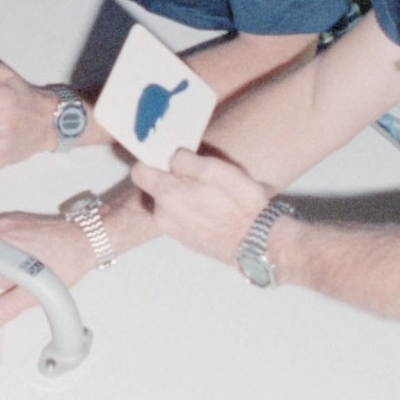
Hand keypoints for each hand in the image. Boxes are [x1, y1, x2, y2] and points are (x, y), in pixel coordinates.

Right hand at [0, 211, 94, 330]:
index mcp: (0, 245)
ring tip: (22, 260)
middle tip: (15, 272)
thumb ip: (8, 307)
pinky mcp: (13, 216)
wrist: (84, 239)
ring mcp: (6, 220)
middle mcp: (0, 228)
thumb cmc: (66, 259)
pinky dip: (6, 242)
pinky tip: (26, 249)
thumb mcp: (35, 291)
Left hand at [130, 148, 269, 263]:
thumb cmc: (241, 204)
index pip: (139, 171)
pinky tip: (212, 209)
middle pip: (156, 188)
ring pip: (169, 204)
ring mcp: (174, 231)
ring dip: (182, 196)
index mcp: (167, 194)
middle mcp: (164, 215)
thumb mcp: (215, 169)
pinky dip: (190, 211)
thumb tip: (173, 157)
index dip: (153, 161)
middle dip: (172, 180)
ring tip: (210, 194)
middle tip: (200, 176)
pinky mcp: (187, 241)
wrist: (259, 241)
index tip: (169, 159)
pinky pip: (180, 219)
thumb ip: (186, 160)